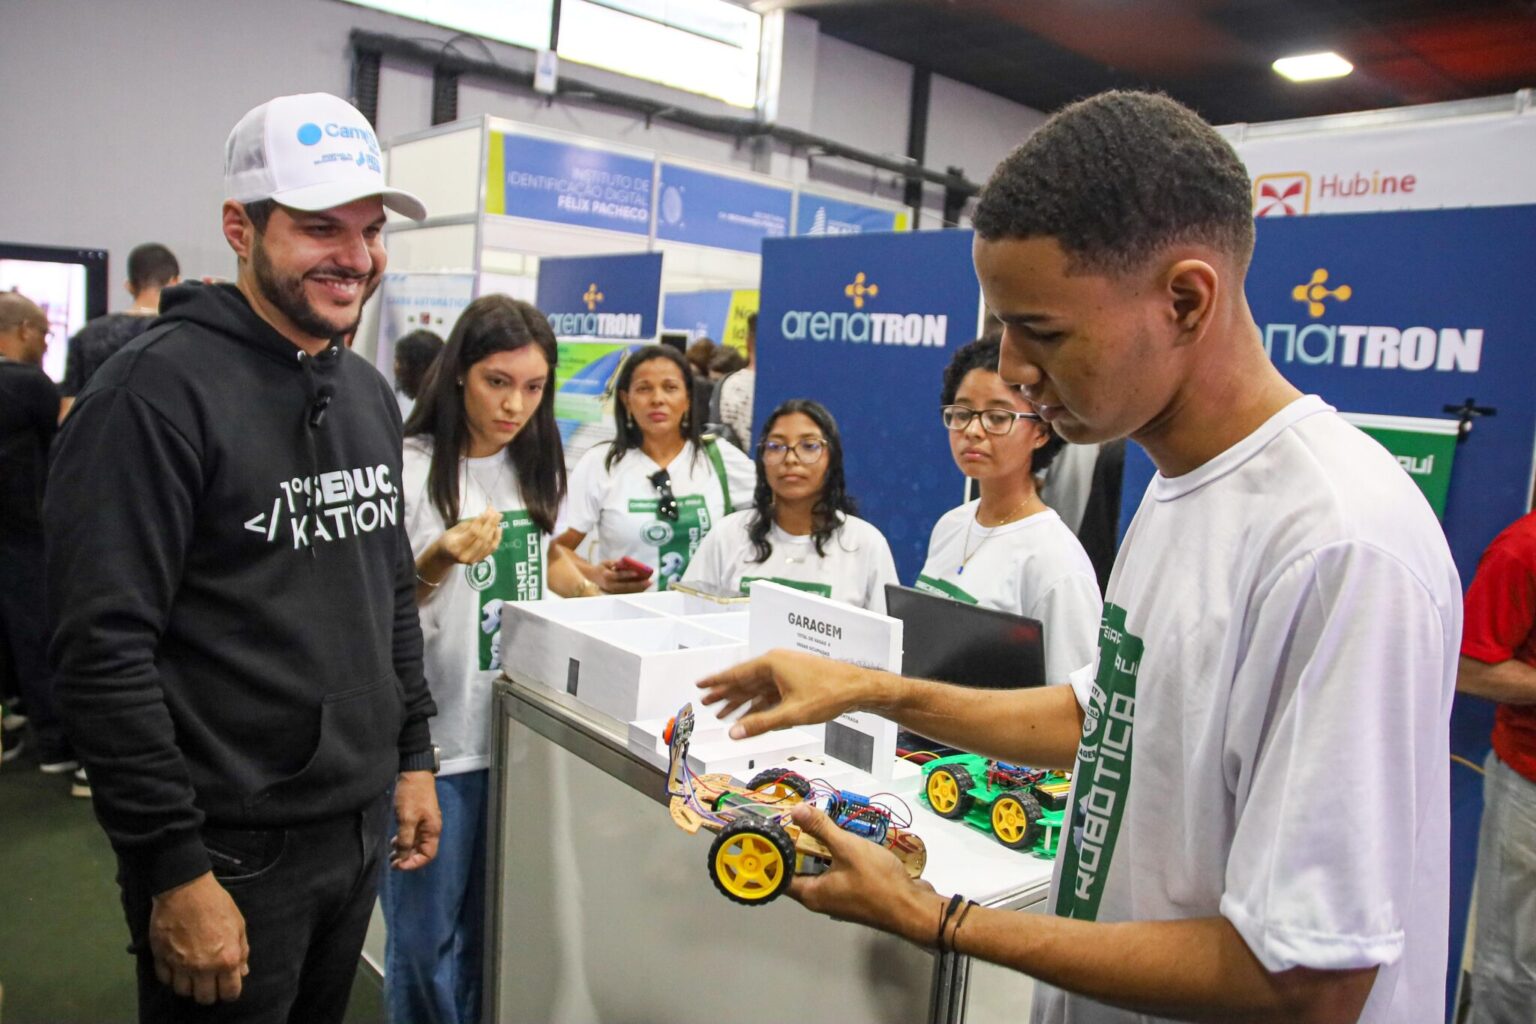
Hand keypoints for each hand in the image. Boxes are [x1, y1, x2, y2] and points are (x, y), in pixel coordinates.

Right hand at [148, 871, 249, 1003]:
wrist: (185, 888)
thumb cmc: (216, 903)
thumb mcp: (239, 924)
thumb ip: (241, 950)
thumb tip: (242, 971)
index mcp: (226, 960)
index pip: (230, 993)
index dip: (230, 991)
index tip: (227, 984)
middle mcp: (203, 968)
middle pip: (204, 998)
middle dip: (209, 992)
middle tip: (209, 980)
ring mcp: (180, 965)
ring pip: (183, 992)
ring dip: (188, 985)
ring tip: (192, 973)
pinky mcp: (161, 958)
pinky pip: (164, 979)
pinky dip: (171, 976)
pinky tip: (176, 966)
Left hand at [391, 771, 440, 870]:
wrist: (414, 772)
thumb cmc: (412, 795)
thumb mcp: (407, 819)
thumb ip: (405, 839)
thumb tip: (403, 857)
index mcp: (432, 830)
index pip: (428, 855)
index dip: (414, 863)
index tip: (399, 865)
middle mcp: (431, 828)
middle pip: (422, 851)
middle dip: (408, 858)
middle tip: (392, 862)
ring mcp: (425, 822)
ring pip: (416, 843)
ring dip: (405, 851)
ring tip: (391, 855)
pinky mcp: (418, 816)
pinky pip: (413, 834)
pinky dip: (404, 840)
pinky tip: (394, 841)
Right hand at [438, 505, 502, 565]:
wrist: (444, 556)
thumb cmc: (448, 539)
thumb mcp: (454, 529)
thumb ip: (470, 523)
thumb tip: (486, 514)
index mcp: (455, 546)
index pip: (473, 532)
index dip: (482, 521)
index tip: (488, 511)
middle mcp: (464, 555)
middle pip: (482, 538)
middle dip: (491, 523)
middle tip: (497, 513)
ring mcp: (472, 560)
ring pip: (488, 543)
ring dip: (495, 529)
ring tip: (498, 518)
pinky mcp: (478, 561)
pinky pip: (491, 549)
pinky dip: (496, 538)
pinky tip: (498, 528)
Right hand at [595, 559, 651, 594]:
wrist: (592, 578)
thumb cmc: (602, 568)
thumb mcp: (606, 562)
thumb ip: (615, 562)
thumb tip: (625, 562)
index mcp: (606, 576)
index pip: (618, 576)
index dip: (627, 574)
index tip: (637, 572)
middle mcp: (609, 585)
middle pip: (625, 586)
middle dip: (638, 584)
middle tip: (649, 581)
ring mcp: (613, 592)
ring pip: (628, 591)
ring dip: (639, 588)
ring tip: (649, 583)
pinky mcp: (616, 594)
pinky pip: (627, 593)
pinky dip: (636, 590)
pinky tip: (644, 587)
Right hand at [696, 649, 869, 738]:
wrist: (857, 687)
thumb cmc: (828, 695)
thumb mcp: (791, 713)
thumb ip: (760, 724)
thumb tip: (733, 733)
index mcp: (772, 663)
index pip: (736, 674)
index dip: (716, 682)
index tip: (700, 686)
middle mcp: (776, 663)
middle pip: (744, 680)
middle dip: (725, 694)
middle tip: (705, 703)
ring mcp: (785, 671)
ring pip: (756, 688)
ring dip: (740, 701)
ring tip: (722, 715)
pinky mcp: (794, 680)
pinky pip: (769, 692)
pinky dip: (757, 704)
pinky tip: (748, 715)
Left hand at [787, 803, 940, 945]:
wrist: (913, 907)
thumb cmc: (877, 881)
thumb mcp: (847, 848)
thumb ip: (821, 828)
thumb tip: (795, 811)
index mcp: (811, 894)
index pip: (779, 876)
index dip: (773, 854)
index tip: (772, 831)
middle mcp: (820, 899)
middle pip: (800, 869)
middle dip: (798, 844)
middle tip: (796, 818)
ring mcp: (839, 897)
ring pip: (820, 869)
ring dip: (820, 848)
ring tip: (819, 822)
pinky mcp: (855, 894)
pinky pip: (838, 871)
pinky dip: (836, 856)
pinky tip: (844, 838)